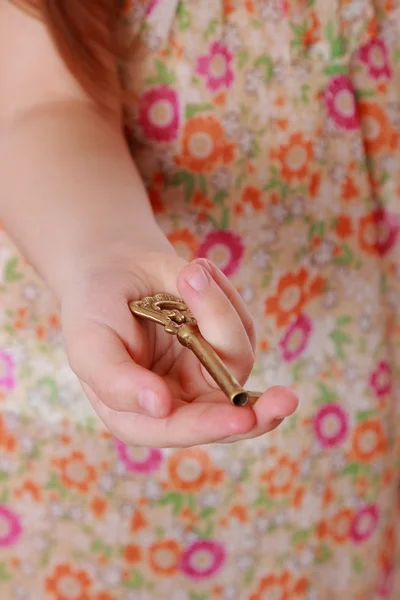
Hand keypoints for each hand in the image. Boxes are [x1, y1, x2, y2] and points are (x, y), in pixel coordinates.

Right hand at [60, 246, 297, 446]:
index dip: (211, 426)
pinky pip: (241, 325)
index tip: (243, 418)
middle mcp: (180, 401)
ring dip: (217, 309)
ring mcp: (206, 373)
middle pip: (229, 414)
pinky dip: (223, 295)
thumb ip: (116, 381)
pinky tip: (194, 273)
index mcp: (141, 416)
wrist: (113, 269)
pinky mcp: (223, 344)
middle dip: (258, 410)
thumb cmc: (94, 310)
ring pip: (236, 358)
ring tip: (188, 273)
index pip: (180, 430)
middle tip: (286, 399)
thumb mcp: (90, 343)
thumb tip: (160, 407)